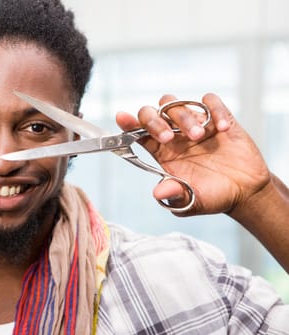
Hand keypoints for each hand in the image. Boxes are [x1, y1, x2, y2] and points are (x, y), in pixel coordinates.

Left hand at [115, 93, 269, 216]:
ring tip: (198, 136)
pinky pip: (210, 102)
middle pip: (153, 113)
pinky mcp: (218, 119)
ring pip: (177, 104)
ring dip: (183, 116)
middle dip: (155, 121)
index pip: (138, 132)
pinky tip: (221, 128)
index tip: (122, 117)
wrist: (244, 193)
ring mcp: (195, 124)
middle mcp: (175, 134)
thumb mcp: (192, 201)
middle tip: (168, 138)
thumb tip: (158, 192)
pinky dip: (214, 109)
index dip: (128, 123)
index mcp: (161, 151)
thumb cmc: (212, 196)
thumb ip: (175, 194)